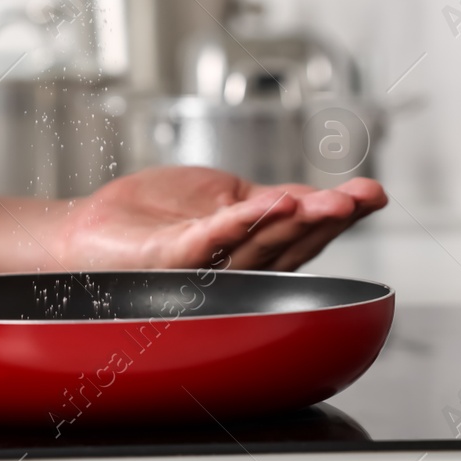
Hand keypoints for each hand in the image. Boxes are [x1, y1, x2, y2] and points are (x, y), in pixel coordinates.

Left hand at [54, 166, 386, 271]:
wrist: (86, 232)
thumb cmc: (152, 218)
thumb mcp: (222, 198)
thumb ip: (265, 202)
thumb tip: (316, 196)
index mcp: (250, 247)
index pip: (302, 231)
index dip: (339, 213)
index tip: (374, 195)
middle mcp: (232, 265)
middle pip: (291, 243)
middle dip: (330, 219)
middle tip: (362, 198)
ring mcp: (202, 264)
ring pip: (259, 246)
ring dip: (297, 222)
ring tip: (330, 201)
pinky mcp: (168, 257)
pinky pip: (209, 241)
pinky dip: (240, 223)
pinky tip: (267, 204)